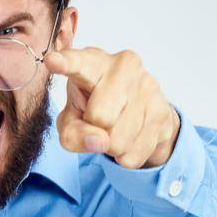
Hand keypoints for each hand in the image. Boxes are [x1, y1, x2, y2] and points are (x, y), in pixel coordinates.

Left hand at [43, 47, 179, 168]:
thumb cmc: (93, 108)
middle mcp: (123, 66)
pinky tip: (131, 136)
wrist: (139, 111)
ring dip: (111, 146)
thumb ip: (72, 132)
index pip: (79, 63)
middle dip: (95, 128)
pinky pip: (134, 154)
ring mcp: (147, 87)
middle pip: (100, 117)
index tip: (53, 60)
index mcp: (92, 62)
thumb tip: (100, 142)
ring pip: (117, 141)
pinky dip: (127, 155)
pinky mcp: (162, 112)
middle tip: (100, 118)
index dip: (66, 63)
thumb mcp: (71, 120)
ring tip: (116, 127)